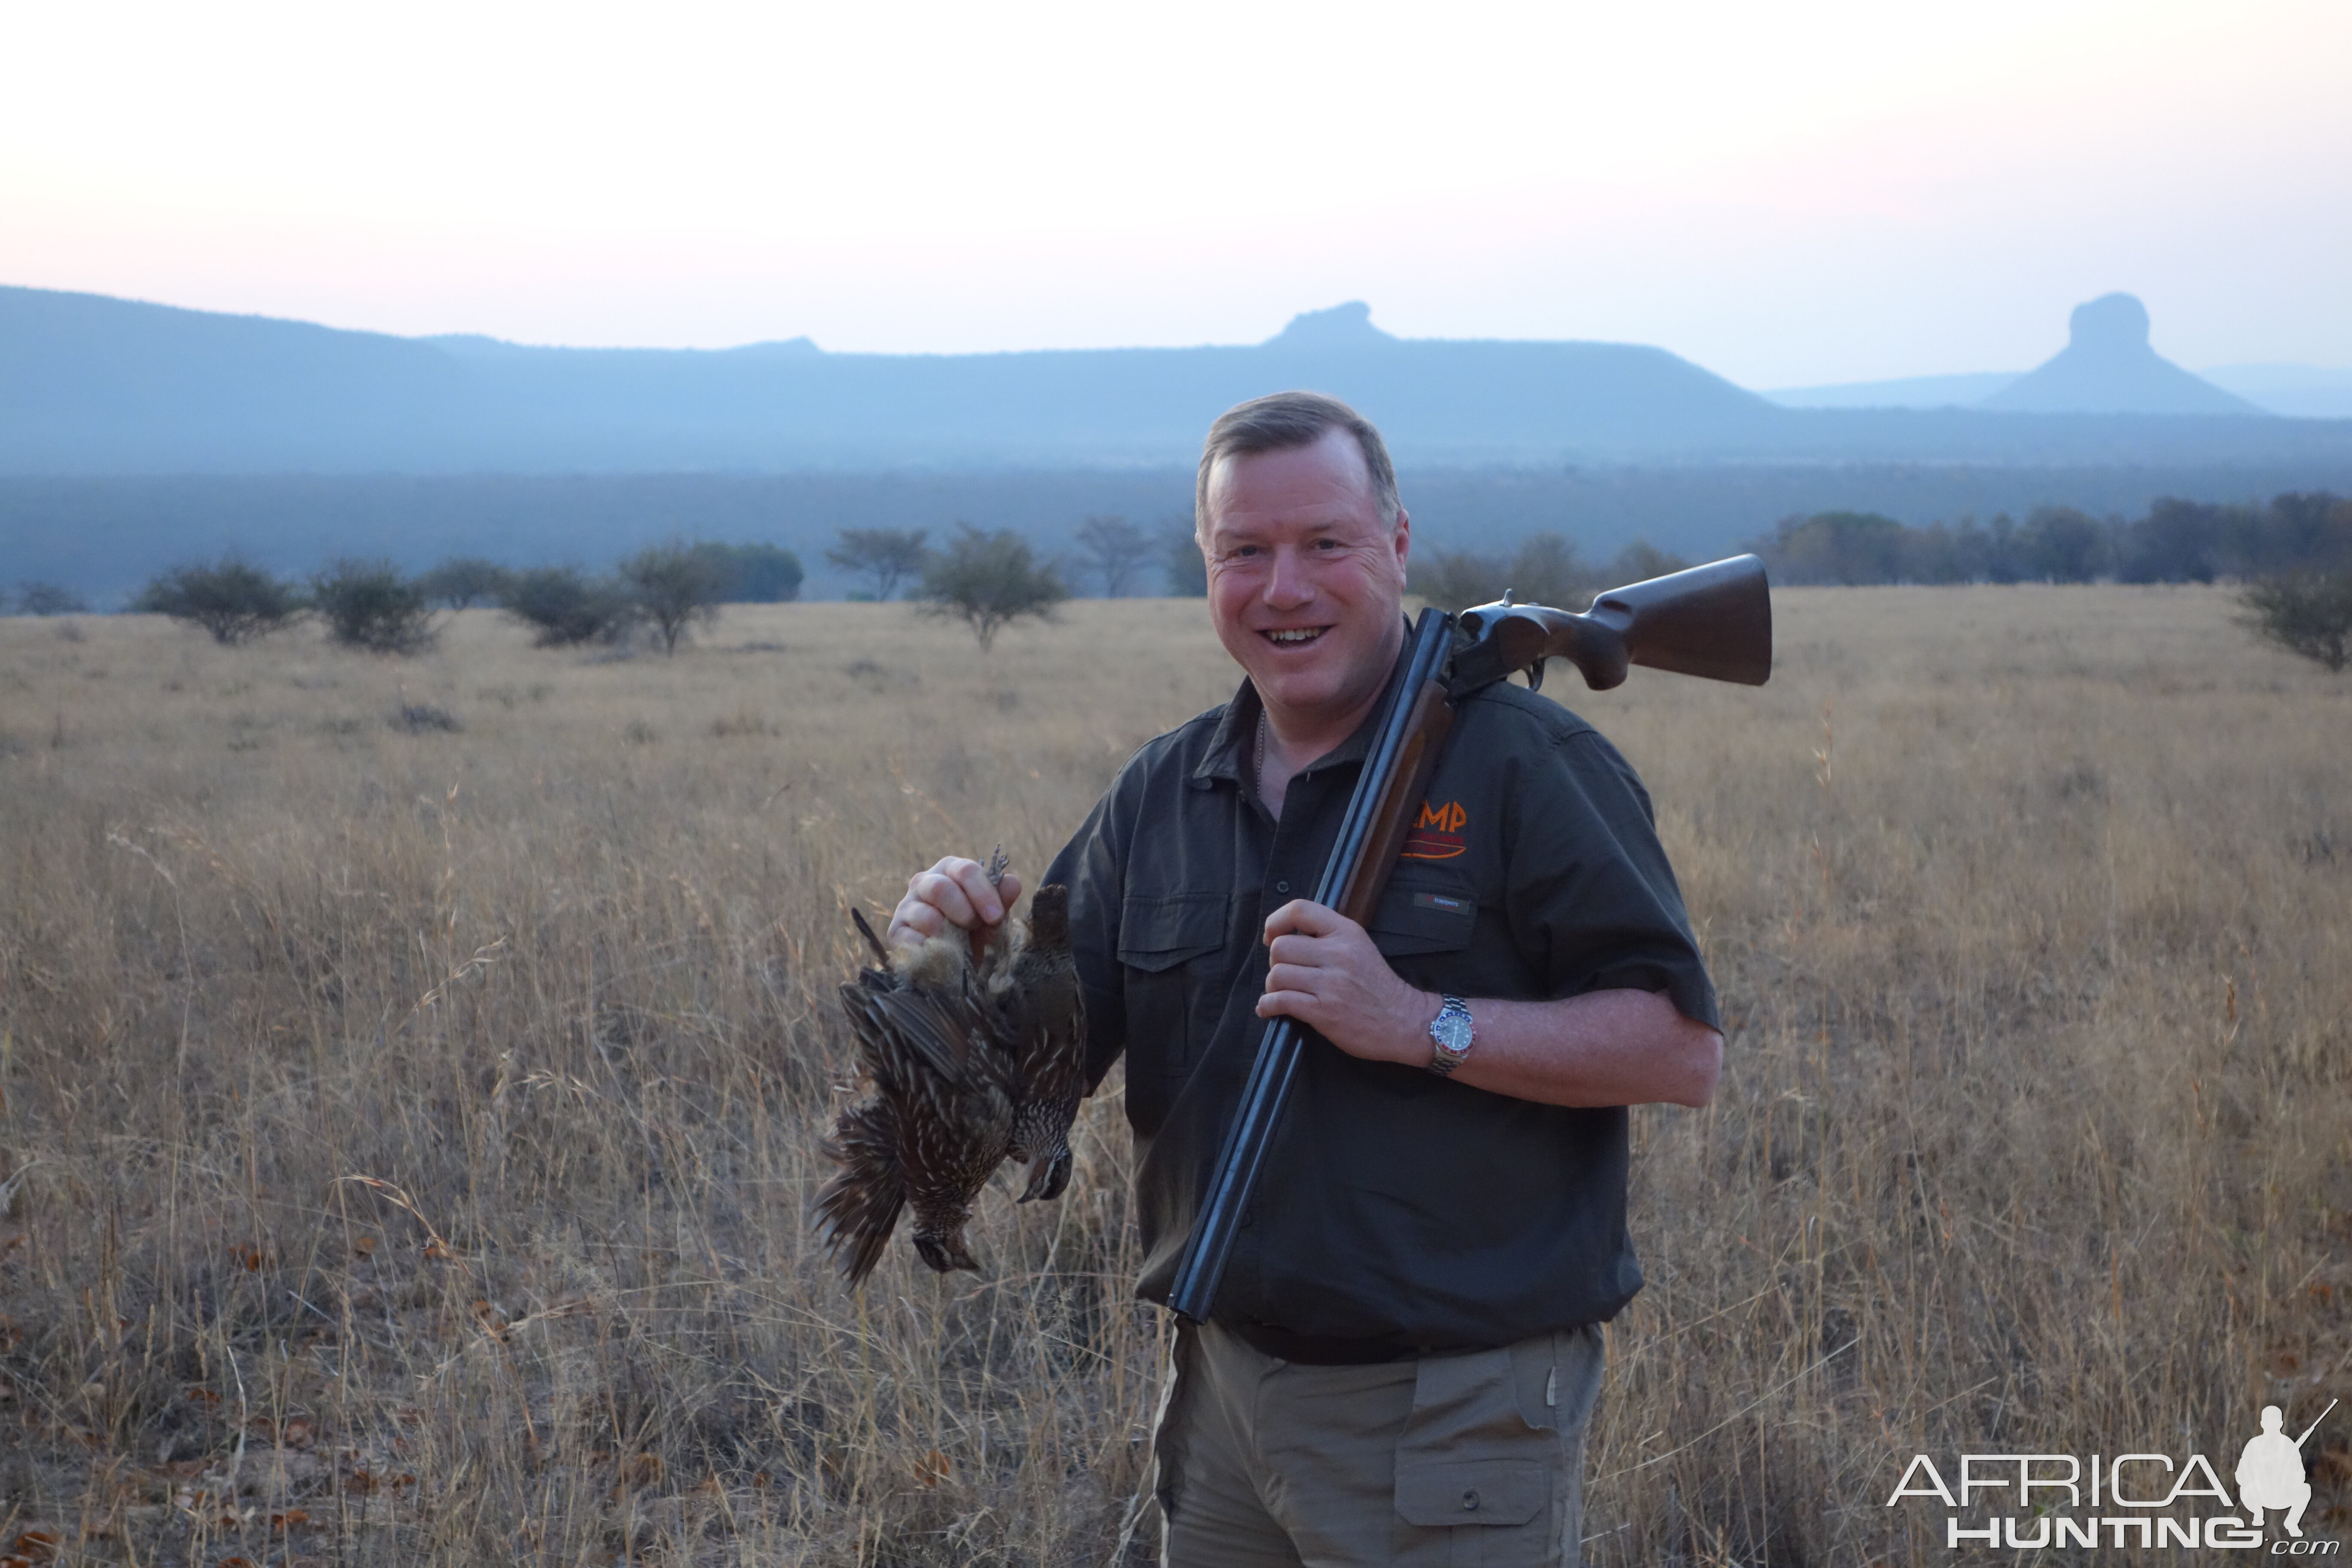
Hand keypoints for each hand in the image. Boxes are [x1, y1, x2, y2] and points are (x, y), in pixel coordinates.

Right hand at [890, 856, 1024, 945]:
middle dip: (964, 911)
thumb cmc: (975, 929)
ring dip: (948, 934)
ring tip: (960, 945)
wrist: (955, 961)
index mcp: (950, 870)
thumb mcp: (992, 916)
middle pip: (939, 887)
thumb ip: (1002, 899)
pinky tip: (943, 955)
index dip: (983, 893)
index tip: (995, 917)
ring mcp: (907, 906)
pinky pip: (910, 941)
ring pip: (925, 916)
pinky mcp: (896, 932)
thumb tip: (1012, 883)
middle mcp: (924, 882)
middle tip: (975, 928)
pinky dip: (932, 951)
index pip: (965, 870)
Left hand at [1256, 900, 1435, 1065]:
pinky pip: (1280, 1001)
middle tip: (1287, 973)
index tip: (1272, 937)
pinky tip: (1271, 1008)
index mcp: (1346, 932)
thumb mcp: (1359, 947)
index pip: (1299, 910)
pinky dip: (1268, 1006)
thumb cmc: (1378, 986)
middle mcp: (1338, 954)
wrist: (1404, 1021)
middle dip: (1275, 962)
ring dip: (1272, 986)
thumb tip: (1285, 937)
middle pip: (1281, 947)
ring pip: (1277, 975)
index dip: (1276, 922)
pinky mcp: (1324, 1011)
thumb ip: (1328, 937)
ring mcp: (1331, 984)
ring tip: (1283, 993)